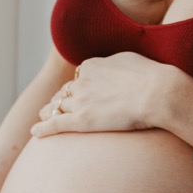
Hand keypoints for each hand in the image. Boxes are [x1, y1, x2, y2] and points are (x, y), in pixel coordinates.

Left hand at [31, 52, 168, 136]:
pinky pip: (56, 124)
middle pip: (65, 91)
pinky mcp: (82, 120)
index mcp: (92, 66)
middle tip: (53, 105)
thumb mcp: (130, 59)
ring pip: (57, 107)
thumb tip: (114, 67)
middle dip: (59, 98)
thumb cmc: (151, 76)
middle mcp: (82, 81)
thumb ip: (115, 63)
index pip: (79, 76)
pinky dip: (43, 128)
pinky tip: (35, 132)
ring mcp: (80, 101)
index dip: (77, 85)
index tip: (76, 91)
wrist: (157, 93)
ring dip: (49, 111)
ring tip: (43, 116)